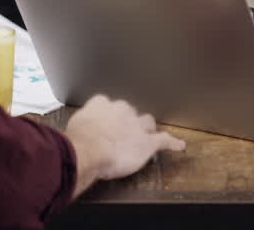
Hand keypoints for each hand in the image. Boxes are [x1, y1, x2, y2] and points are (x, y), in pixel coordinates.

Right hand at [64, 95, 185, 196]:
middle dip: (127, 121)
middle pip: (129, 111)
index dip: (109, 115)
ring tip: (146, 135)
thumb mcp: (73, 126)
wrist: (89, 150)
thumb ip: (81, 125)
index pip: (108, 104)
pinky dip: (173, 143)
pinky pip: (164, 140)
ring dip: (146, 129)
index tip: (106, 122)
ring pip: (147, 122)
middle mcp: (121, 110)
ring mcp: (136, 126)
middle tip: (121, 134)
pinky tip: (179, 145)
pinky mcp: (147, 142)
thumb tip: (78, 132)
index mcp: (101, 104)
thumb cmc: (78, 140)